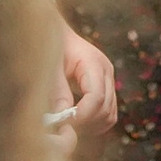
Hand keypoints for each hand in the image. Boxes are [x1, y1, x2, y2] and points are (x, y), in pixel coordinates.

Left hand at [58, 19, 118, 133]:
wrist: (56, 33)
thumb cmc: (51, 46)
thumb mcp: (50, 66)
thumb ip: (57, 91)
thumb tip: (60, 117)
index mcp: (94, 63)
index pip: (96, 97)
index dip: (81, 115)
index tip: (62, 124)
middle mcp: (106, 73)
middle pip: (106, 109)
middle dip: (85, 123)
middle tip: (62, 128)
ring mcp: (108, 81)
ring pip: (110, 115)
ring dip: (91, 126)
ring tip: (69, 127)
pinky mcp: (105, 88)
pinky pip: (108, 113)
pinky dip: (95, 123)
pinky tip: (77, 123)